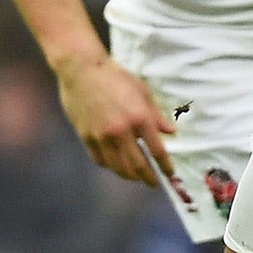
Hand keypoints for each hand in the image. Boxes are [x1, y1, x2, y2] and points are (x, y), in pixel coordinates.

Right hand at [54, 51, 175, 186]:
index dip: (165, 166)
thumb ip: (156, 115)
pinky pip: (99, 160)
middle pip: (138, 165)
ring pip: (118, 167)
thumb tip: (170, 132)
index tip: (170, 174)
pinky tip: (114, 164)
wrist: (82, 69)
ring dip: (129, 176)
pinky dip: (109, 165)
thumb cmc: (115, 77)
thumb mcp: (141, 91)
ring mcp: (102, 136)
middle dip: (148, 178)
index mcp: (139, 118)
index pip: (157, 151)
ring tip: (135, 177)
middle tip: (154, 183)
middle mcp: (121, 131)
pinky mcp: (86, 136)